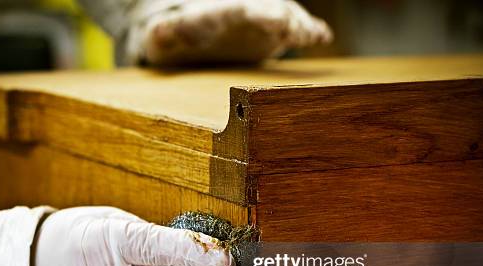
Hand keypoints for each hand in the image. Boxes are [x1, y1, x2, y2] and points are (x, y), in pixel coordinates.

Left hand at [126, 0, 331, 64]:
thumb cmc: (174, 36)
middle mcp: (245, 13)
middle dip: (282, 18)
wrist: (190, 32)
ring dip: (299, 26)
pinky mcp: (272, 34)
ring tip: (315, 36)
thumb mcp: (163, 37)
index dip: (258, 15)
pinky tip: (322, 37)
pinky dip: (308, 32)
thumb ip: (164, 33)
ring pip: (286, 18)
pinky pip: (293, 30)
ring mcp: (261, 22)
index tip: (274, 20)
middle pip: (269, 11)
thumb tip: (159, 32)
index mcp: (219, 14)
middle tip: (294, 27)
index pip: (240, 12)